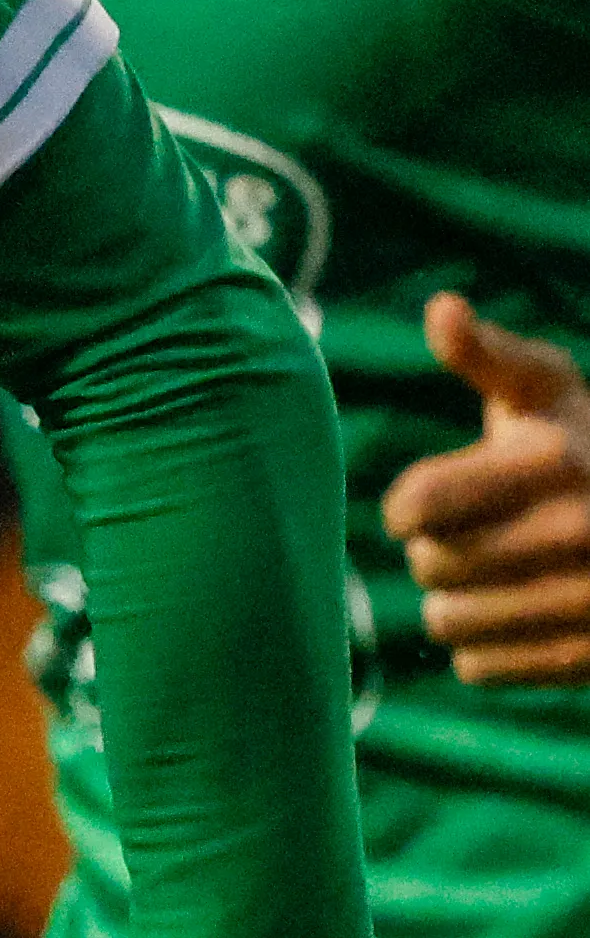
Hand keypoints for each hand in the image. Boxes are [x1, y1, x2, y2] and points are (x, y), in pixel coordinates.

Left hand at [385, 292, 589, 685]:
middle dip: (431, 551)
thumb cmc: (576, 443)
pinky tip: (509, 617)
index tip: (420, 504)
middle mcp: (584, 531)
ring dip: (450, 603)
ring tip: (486, 577)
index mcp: (556, 461)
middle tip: (466, 538)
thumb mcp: (541, 389)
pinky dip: (479, 651)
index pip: (418, 505)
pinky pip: (480, 669)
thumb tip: (442, 308)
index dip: (405, 507)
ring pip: (448, 621)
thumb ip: (485, 355)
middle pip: (429, 564)